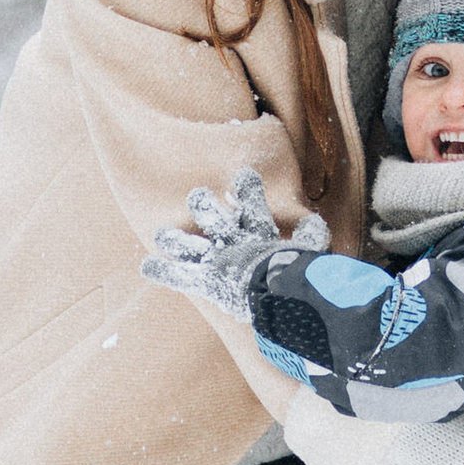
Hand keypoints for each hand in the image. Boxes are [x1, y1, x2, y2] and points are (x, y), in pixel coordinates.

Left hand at [140, 172, 327, 319]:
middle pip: (212, 216)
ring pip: (188, 242)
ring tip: (162, 234)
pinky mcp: (204, 279)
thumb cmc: (298, 272)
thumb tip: (318, 223)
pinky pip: (178, 275)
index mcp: (259, 233)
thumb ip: (311, 237)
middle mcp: (232, 241)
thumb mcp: (311, 253)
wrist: (277, 290)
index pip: (254, 205)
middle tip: (197, 196)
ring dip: (174, 238)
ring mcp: (215, 259)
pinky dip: (161, 271)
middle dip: (202, 206)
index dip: (249, 188)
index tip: (244, 175)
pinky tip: (145, 266)